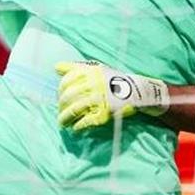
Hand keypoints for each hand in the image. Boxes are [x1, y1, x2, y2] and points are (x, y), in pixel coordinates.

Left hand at [55, 61, 169, 130]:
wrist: (138, 92)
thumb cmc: (114, 80)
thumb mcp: (97, 70)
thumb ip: (76, 68)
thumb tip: (56, 67)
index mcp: (91, 73)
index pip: (67, 81)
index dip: (60, 90)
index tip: (60, 97)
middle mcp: (93, 84)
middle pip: (68, 97)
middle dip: (61, 107)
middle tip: (60, 113)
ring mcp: (98, 99)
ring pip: (74, 109)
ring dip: (65, 118)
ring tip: (63, 123)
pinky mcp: (103, 113)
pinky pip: (85, 121)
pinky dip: (78, 125)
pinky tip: (76, 127)